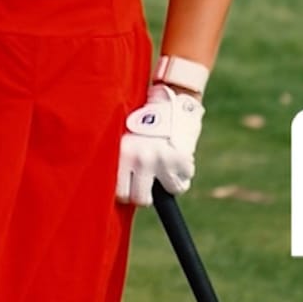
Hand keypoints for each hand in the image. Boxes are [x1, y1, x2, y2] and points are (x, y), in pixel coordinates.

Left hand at [116, 83, 204, 205]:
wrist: (169, 102)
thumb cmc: (143, 124)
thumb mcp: (126, 139)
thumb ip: (121, 162)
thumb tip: (119, 195)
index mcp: (122, 153)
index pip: (119, 193)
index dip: (126, 194)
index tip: (129, 190)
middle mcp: (140, 157)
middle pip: (142, 199)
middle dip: (147, 195)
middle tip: (149, 181)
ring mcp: (162, 159)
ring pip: (168, 191)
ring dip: (169, 182)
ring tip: (165, 162)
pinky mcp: (181, 159)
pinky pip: (183, 182)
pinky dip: (183, 174)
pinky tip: (177, 156)